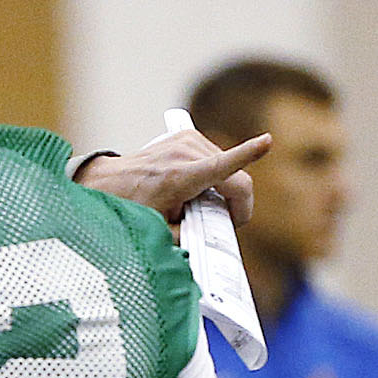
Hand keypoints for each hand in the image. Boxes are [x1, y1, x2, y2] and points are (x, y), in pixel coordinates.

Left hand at [80, 130, 272, 225]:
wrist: (109, 181)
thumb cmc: (133, 207)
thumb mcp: (162, 230)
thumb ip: (194, 236)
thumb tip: (218, 242)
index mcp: (180, 176)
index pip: (220, 166)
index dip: (248, 154)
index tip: (267, 142)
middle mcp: (185, 153)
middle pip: (237, 180)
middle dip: (236, 205)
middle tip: (220, 223)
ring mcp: (187, 140)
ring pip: (229, 170)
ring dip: (222, 190)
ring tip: (195, 202)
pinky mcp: (188, 136)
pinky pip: (217, 159)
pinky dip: (213, 176)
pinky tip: (193, 186)